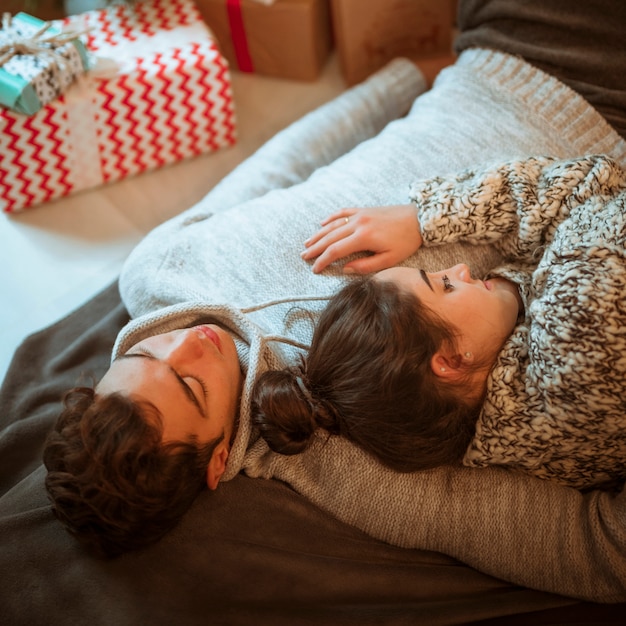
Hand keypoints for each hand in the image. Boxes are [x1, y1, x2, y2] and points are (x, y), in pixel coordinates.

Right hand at [301, 204, 422, 273]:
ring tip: (307, 244)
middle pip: (330, 238)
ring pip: (333, 225)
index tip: (315, 269)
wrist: (420, 218)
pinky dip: (331, 219)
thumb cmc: (406, 241)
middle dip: (315, 248)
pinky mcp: (364, 210)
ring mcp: (360, 215)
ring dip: (318, 235)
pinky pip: (342, 213)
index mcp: (364, 237)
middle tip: (304, 257)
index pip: (336, 251)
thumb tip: (345, 269)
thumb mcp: (390, 259)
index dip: (323, 261)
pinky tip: (322, 224)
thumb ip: (366, 266)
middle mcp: (358, 224)